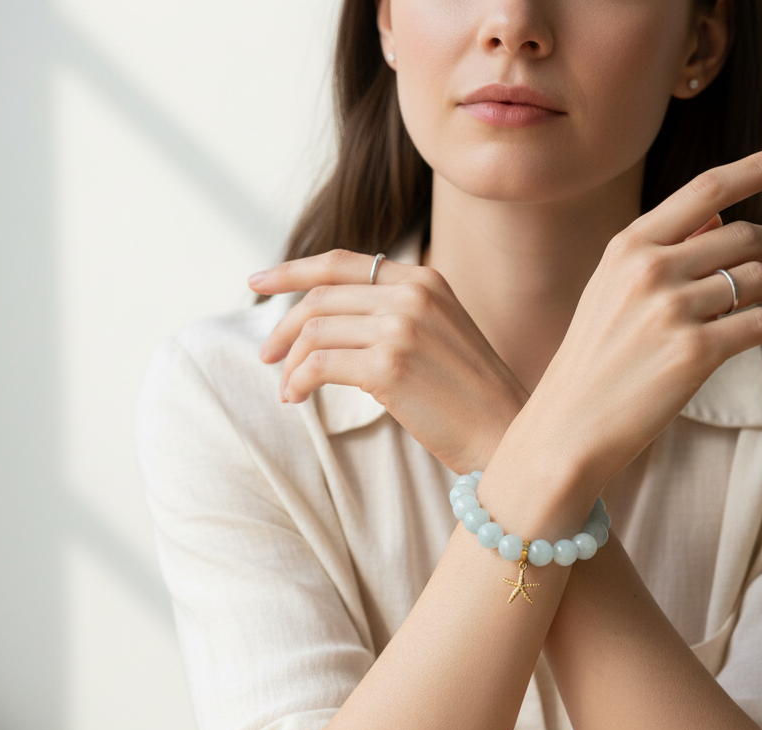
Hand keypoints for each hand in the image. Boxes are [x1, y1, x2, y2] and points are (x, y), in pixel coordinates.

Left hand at [249, 251, 529, 474]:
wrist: (503, 434)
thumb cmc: (469, 396)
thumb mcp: (440, 334)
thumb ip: (396, 314)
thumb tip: (332, 320)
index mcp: (424, 279)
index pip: (341, 263)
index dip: (292, 271)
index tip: (258, 283)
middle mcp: (411, 294)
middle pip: (321, 297)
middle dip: (283, 327)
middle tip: (267, 356)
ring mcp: (401, 327)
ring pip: (315, 330)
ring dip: (290, 361)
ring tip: (287, 388)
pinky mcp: (389, 366)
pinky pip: (319, 364)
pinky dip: (299, 381)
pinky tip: (297, 398)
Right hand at [522, 147, 761, 490]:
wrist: (568, 427)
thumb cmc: (592, 364)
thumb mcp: (611, 293)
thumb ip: (661, 252)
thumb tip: (719, 217)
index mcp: (628, 247)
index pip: (707, 189)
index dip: (758, 168)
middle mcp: (650, 269)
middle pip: (743, 234)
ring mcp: (671, 310)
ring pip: (758, 278)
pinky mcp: (693, 353)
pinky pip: (761, 324)